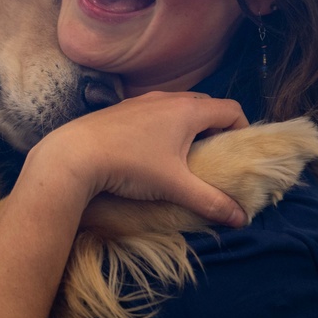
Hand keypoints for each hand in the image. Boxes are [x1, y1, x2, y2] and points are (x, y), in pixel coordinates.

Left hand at [23, 91, 248, 226]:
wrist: (74, 154)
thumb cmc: (131, 166)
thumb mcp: (174, 186)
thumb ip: (210, 201)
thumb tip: (241, 219)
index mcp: (188, 110)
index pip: (230, 109)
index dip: (242, 129)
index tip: (239, 152)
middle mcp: (168, 98)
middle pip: (206, 105)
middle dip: (216, 126)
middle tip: (215, 154)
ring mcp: (143, 100)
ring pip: (178, 105)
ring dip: (189, 124)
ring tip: (185, 153)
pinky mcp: (123, 108)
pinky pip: (156, 110)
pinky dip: (166, 124)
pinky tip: (153, 149)